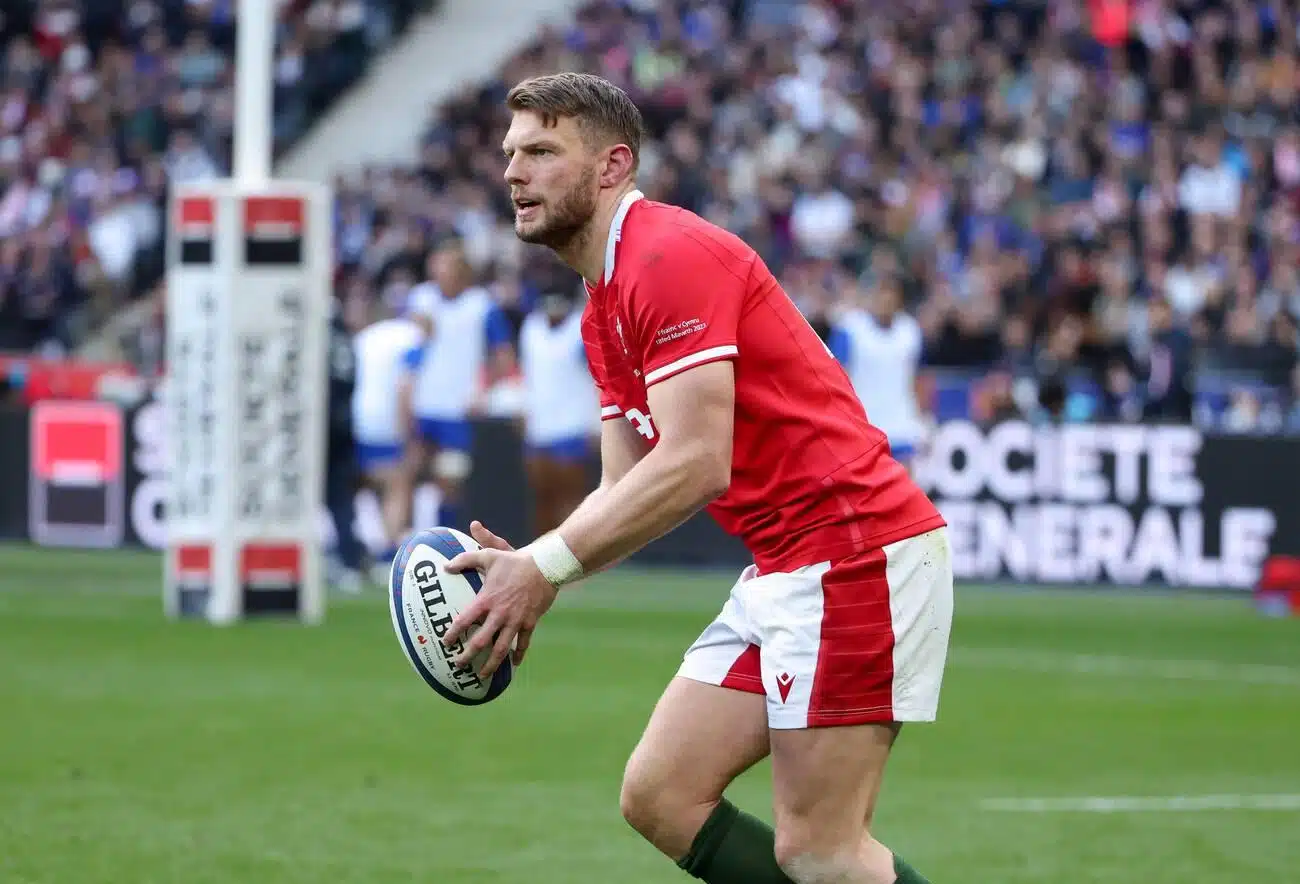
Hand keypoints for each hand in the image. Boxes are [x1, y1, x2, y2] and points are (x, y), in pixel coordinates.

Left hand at [441, 521, 555, 676]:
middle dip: (468, 656)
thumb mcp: (489, 556)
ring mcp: (516, 620)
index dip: (453, 633)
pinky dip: (518, 655)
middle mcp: (500, 614)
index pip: (464, 620)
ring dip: (491, 664)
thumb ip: (465, 559)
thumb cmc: (515, 561)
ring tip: (482, 675)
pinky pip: (523, 643)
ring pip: (501, 648)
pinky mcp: (530, 622)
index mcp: (487, 600)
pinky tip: (514, 664)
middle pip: (481, 641)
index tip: (446, 642)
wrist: (545, 566)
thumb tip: (446, 565)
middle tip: (459, 665)